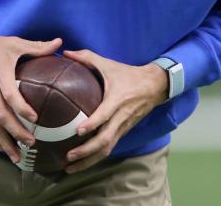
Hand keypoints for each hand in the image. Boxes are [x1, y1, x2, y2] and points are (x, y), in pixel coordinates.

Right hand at [0, 32, 61, 162]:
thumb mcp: (13, 43)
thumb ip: (36, 46)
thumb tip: (59, 42)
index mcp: (0, 75)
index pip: (10, 96)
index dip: (22, 108)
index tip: (35, 119)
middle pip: (1, 116)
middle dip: (16, 133)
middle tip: (32, 143)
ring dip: (4, 142)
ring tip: (17, 156)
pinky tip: (2, 147)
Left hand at [61, 49, 167, 172]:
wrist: (154, 86)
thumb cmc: (128, 74)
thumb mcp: (108, 63)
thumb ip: (86, 57)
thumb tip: (65, 52)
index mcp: (117, 100)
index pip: (105, 115)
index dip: (92, 124)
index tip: (78, 131)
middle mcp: (120, 117)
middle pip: (105, 140)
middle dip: (86, 151)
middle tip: (68, 156)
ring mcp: (123, 127)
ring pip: (106, 149)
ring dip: (88, 161)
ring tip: (69, 167)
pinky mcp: (123, 132)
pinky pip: (109, 148)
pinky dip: (94, 158)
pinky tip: (80, 163)